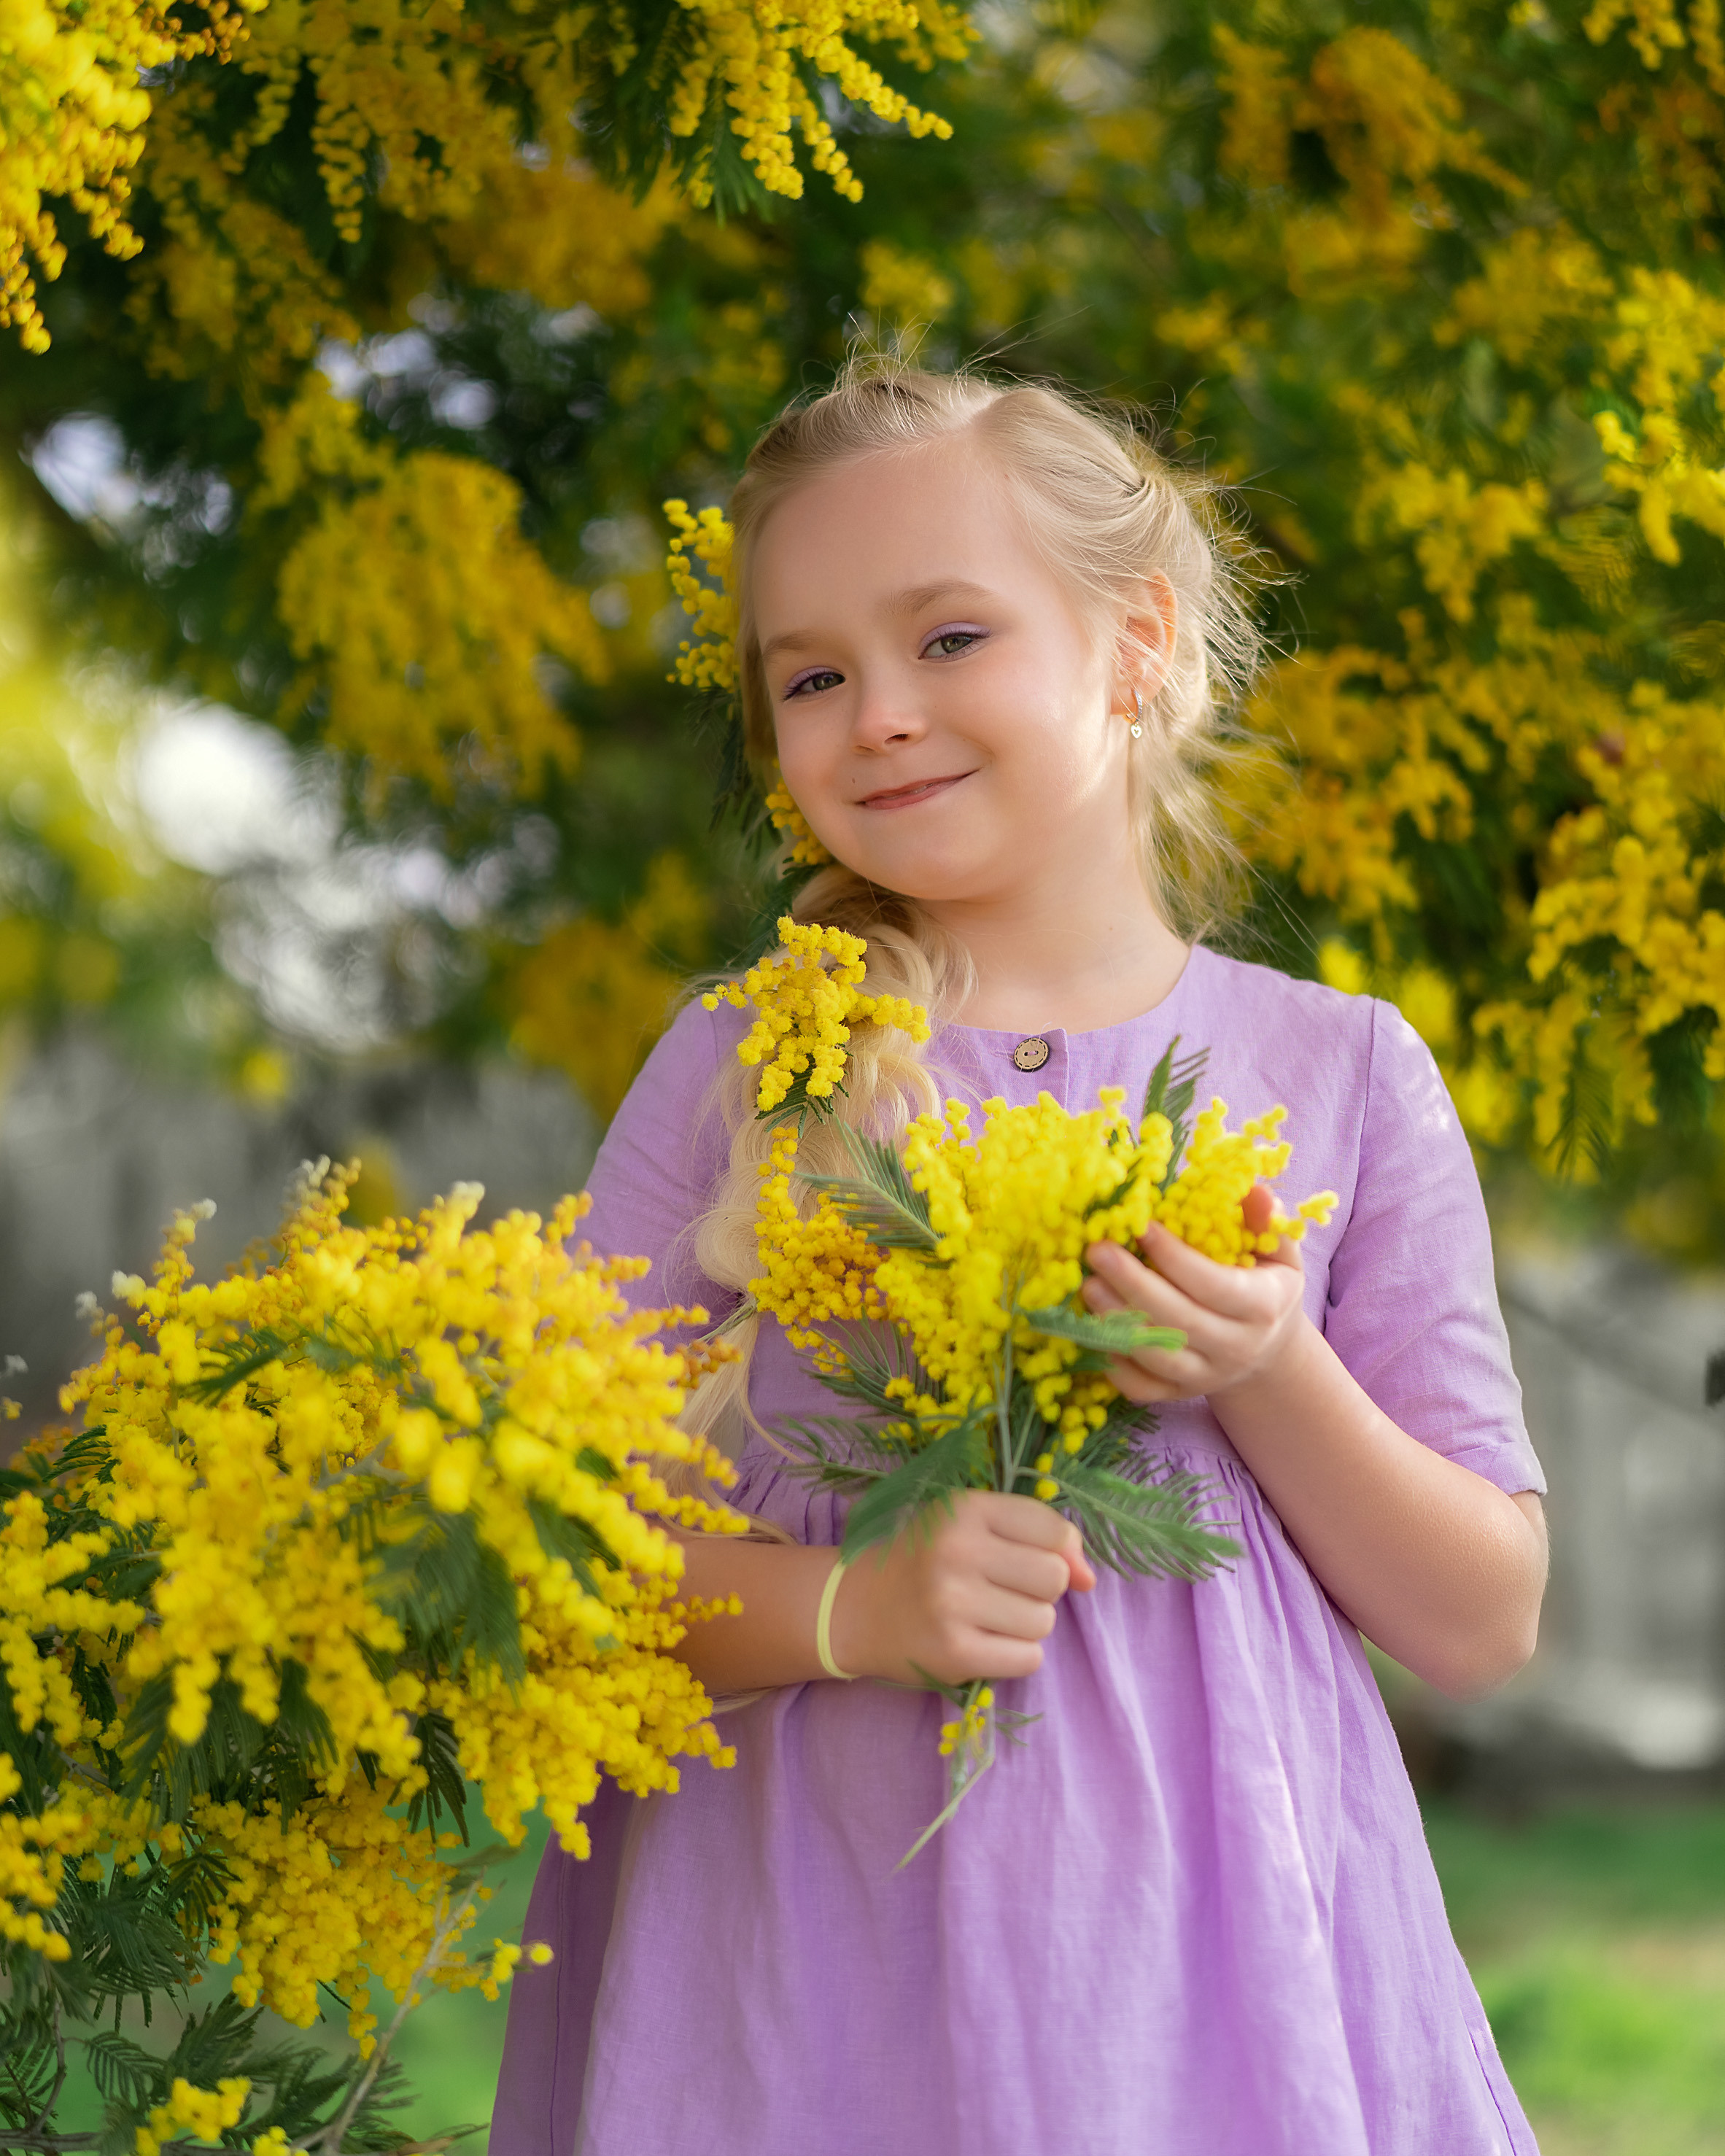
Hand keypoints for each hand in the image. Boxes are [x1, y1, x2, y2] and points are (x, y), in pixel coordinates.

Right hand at [829, 1489, 1095, 1687]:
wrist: (850, 1607)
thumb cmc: (920, 1559)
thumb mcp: (968, 1525)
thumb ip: (1035, 1536)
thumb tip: (1089, 1579)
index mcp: (962, 1510)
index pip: (1052, 1528)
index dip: (1056, 1550)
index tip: (1025, 1559)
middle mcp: (957, 1552)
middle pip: (1054, 1577)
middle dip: (1040, 1589)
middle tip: (1002, 1590)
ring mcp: (953, 1605)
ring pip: (1044, 1622)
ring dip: (1027, 1624)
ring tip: (988, 1616)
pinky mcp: (953, 1654)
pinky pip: (1028, 1659)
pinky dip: (1015, 1655)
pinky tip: (983, 1642)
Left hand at [1083, 1183, 1308, 1405]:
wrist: (1269, 1352)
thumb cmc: (1267, 1285)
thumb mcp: (1279, 1252)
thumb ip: (1267, 1221)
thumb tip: (1252, 1190)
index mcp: (1263, 1307)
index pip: (1214, 1285)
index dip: (1175, 1257)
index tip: (1141, 1225)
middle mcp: (1235, 1348)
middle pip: (1179, 1321)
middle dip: (1134, 1284)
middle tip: (1097, 1250)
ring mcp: (1205, 1377)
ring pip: (1156, 1356)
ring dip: (1116, 1320)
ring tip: (1087, 1284)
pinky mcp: (1178, 1395)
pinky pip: (1140, 1387)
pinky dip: (1113, 1361)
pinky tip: (1092, 1326)